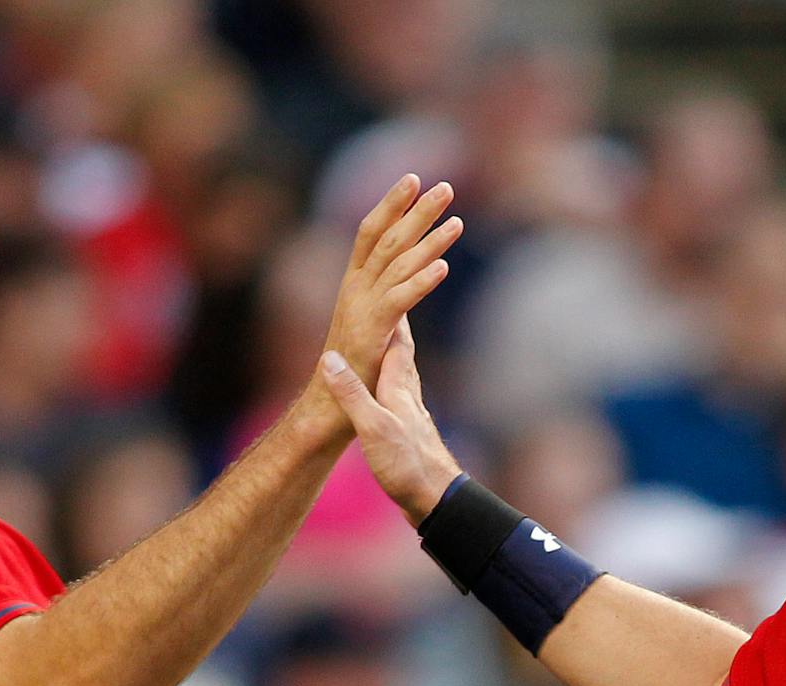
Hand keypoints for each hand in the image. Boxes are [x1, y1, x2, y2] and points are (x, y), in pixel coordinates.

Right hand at [319, 318, 460, 521]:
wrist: (437, 501)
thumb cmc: (407, 465)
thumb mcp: (373, 428)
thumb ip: (352, 393)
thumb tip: (330, 357)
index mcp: (398, 389)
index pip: (397, 342)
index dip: (394, 314)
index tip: (391, 286)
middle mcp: (409, 397)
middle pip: (404, 354)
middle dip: (398, 327)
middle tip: (392, 304)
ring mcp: (413, 416)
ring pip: (405, 375)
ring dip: (397, 355)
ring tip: (391, 341)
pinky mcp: (414, 435)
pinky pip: (402, 399)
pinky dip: (395, 384)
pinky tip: (394, 393)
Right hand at [321, 174, 461, 388]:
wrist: (330, 406)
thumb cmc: (354, 367)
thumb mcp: (375, 325)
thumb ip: (390, 300)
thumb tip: (410, 282)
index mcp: (353, 284)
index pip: (371, 233)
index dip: (391, 205)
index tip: (413, 179)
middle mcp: (355, 289)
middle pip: (388, 239)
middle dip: (416, 211)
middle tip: (444, 186)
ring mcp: (361, 308)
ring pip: (398, 264)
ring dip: (428, 239)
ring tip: (456, 219)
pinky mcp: (371, 332)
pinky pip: (399, 300)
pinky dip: (420, 282)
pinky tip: (443, 266)